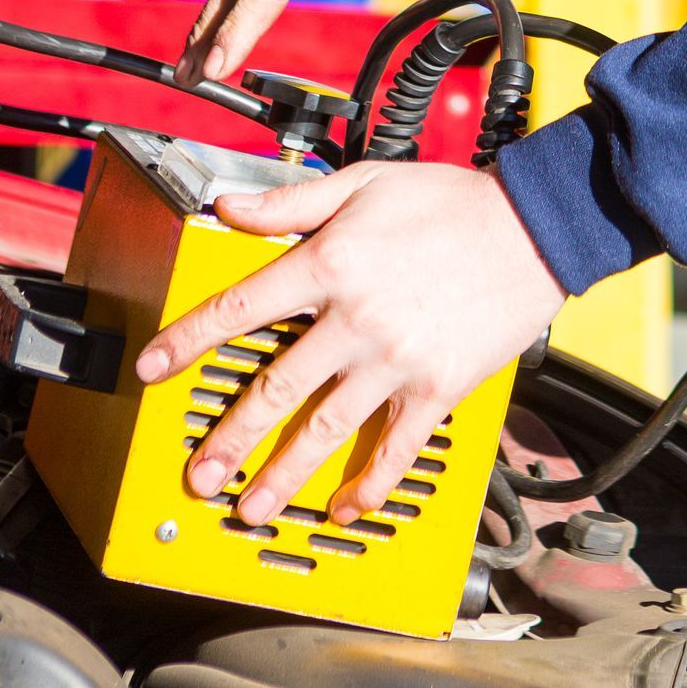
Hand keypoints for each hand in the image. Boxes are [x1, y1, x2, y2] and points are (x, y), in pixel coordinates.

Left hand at [134, 159, 564, 526]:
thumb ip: (291, 200)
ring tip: (253, 506)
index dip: (187, 340)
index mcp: (330, 262)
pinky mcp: (436, 387)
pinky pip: (395, 447)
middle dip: (229, 438)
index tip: (152, 368)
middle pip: (275, 388)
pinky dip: (369, 483)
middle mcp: (356, 317)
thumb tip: (230, 206)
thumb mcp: (365, 181)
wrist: (534, 226)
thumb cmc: (452, 200)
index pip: (240, 307)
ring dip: (283, 475)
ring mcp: (396, 359)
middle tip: (198, 475)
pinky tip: (347, 506)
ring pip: (325, 430)